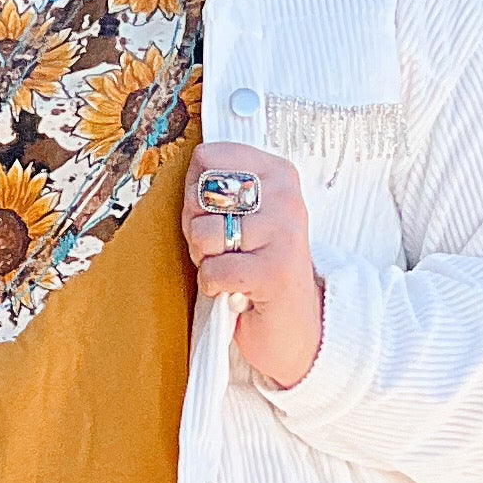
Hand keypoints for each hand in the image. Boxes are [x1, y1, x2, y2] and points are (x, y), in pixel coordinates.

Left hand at [182, 142, 322, 390]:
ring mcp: (284, 233)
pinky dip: (214, 287)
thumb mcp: (240, 215)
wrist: (290, 325)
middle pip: (200, 192)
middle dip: (197, 228)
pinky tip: (236, 290)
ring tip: (232, 268)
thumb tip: (191, 175)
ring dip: (206, 259)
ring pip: (203, 232)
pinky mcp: (274, 271)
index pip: (207, 157)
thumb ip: (215, 188)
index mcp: (277, 173)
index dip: (195, 192)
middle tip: (224, 249)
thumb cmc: (257, 267)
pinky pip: (212, 269)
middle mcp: (286, 196)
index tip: (218, 216)